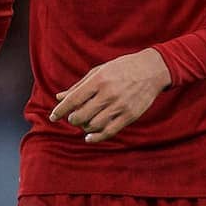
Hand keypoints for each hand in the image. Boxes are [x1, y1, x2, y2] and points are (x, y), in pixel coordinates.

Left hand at [49, 48, 170, 142]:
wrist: (152, 70)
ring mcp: (120, 106)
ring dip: (84, 127)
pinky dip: (96, 137)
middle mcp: (108, 94)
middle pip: (81, 115)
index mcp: (99, 80)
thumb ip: (78, 86)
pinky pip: (109, 132)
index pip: (73, 100)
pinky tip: (89, 137)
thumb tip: (59, 97)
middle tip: (72, 117)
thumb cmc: (122, 68)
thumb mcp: (99, 71)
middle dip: (72, 119)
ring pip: (94, 125)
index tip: (53, 117)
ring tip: (84, 123)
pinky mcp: (130, 116)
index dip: (60, 110)